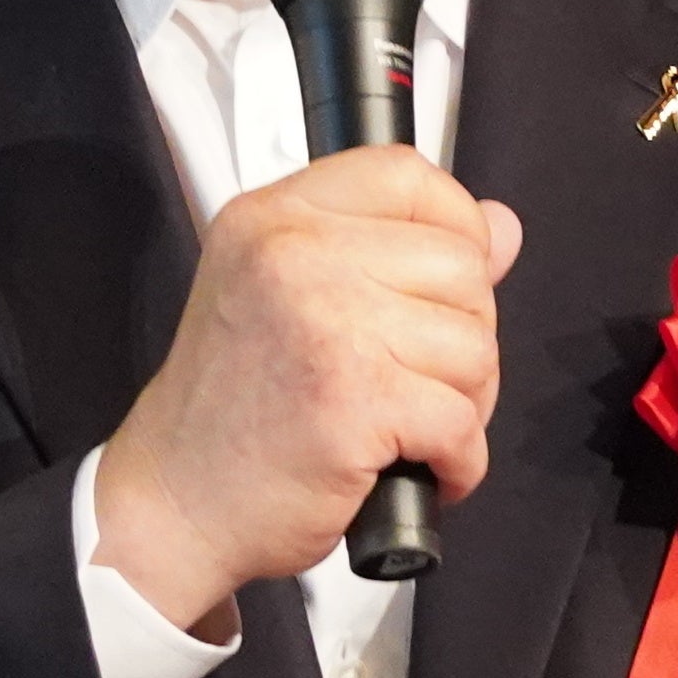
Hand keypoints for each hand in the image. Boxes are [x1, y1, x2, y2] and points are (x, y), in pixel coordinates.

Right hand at [94, 146, 522, 634]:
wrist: (176, 503)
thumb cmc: (230, 409)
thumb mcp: (286, 294)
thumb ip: (388, 250)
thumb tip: (501, 228)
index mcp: (274, 218)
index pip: (406, 174)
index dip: (453, 226)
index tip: (444, 281)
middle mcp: (294, 256)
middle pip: (459, 264)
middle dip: (464, 334)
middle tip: (418, 379)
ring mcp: (327, 324)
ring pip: (474, 345)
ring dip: (464, 403)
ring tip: (410, 427)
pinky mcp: (355, 400)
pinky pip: (463, 420)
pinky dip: (458, 460)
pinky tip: (418, 467)